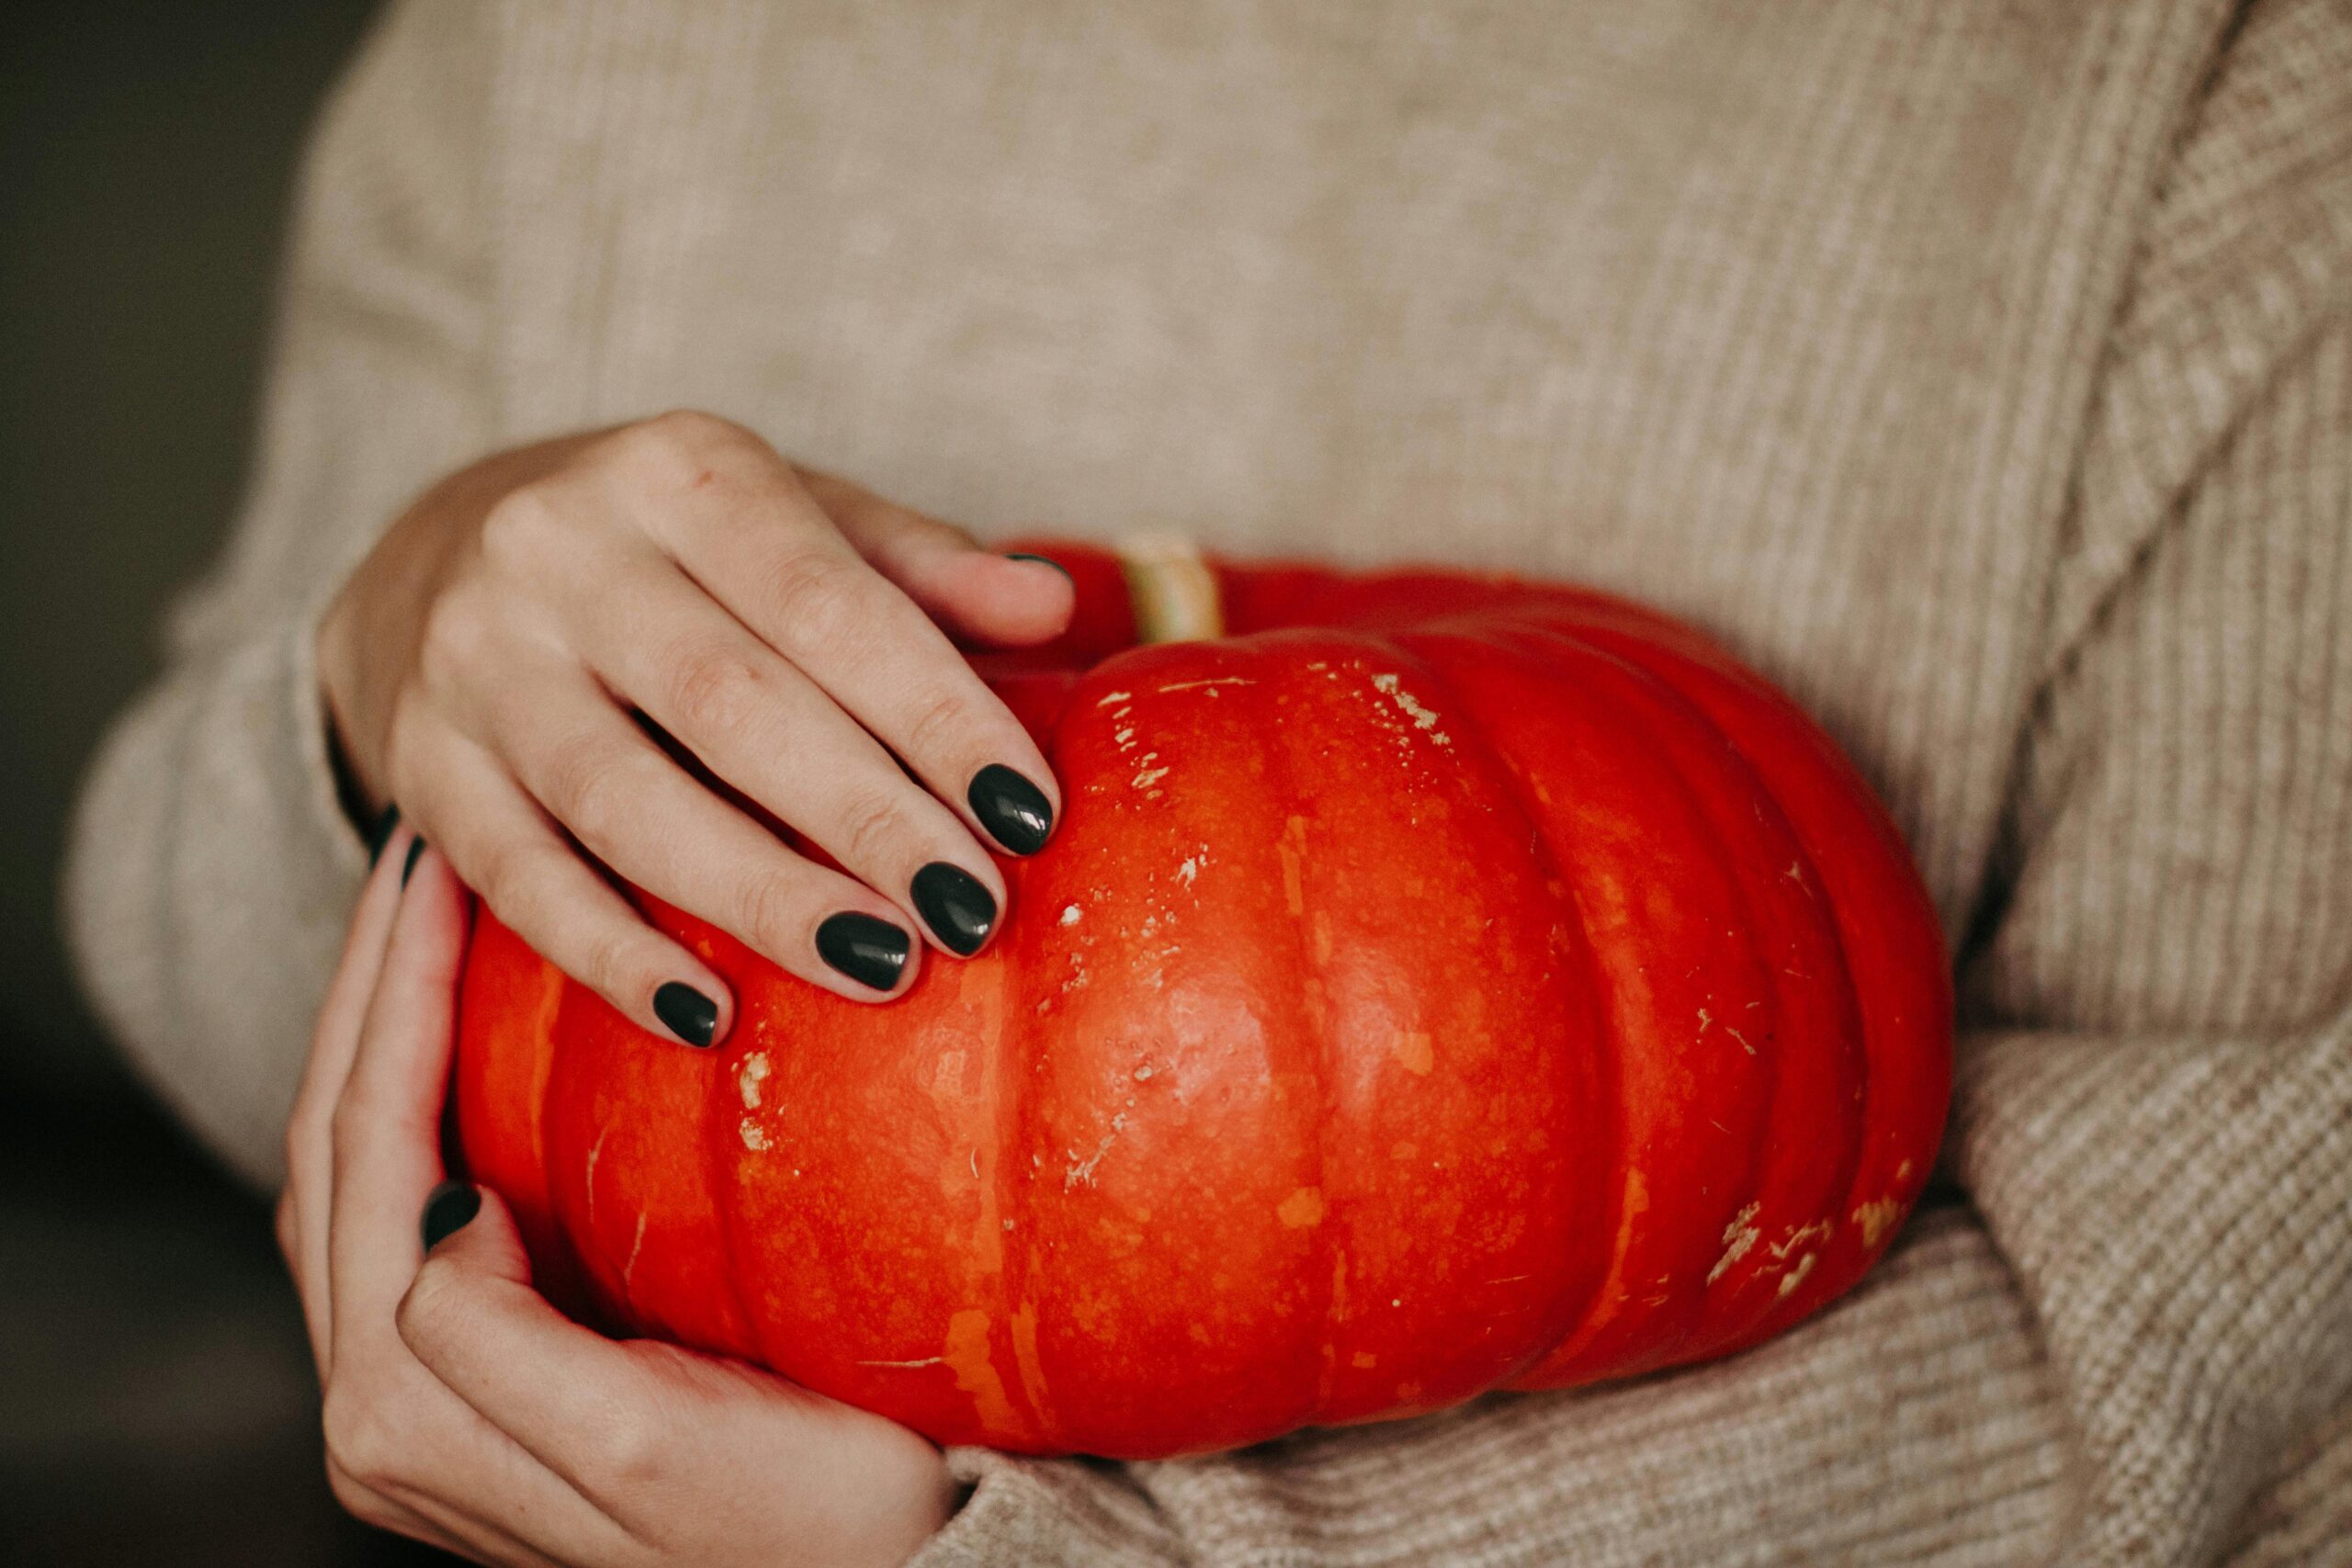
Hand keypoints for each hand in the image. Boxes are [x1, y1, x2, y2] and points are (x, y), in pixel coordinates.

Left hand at [277, 828, 957, 1565]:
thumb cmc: (799, 1519)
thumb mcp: (640, 1450)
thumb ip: (492, 1350)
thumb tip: (441, 1206)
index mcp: (401, 1414)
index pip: (362, 1159)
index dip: (392, 1003)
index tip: (441, 868)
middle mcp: (390, 1409)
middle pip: (340, 1153)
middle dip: (371, 995)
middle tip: (426, 853)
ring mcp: (438, 1393)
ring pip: (370, 1174)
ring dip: (392, 1036)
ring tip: (440, 914)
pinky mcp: (497, 1374)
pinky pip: (425, 1204)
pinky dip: (436, 1094)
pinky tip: (489, 1025)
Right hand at [318, 411, 1072, 1045]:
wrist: (440, 556)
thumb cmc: (679, 554)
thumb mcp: (797, 522)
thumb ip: (919, 567)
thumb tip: (1054, 605)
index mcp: (678, 471)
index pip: (830, 603)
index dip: (936, 714)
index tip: (1029, 814)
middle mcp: (559, 548)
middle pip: (732, 704)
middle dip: (866, 818)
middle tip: (971, 912)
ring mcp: (475, 659)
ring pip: (626, 800)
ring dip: (759, 897)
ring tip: (878, 965)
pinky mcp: (424, 763)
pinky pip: (516, 877)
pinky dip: (610, 955)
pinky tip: (706, 1014)